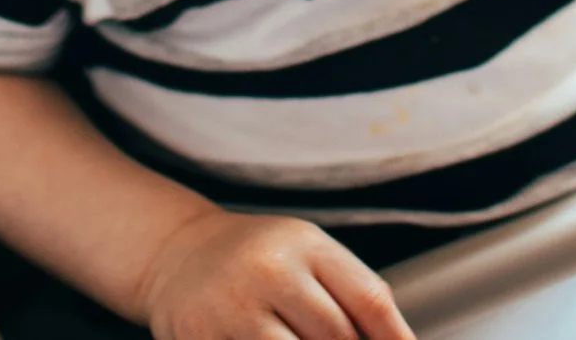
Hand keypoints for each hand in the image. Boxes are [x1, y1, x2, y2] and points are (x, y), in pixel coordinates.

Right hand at [138, 209, 413, 339]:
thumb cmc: (261, 260)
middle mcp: (269, 271)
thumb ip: (353, 293)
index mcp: (305, 244)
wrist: (180, 254)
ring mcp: (233, 308)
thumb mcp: (309, 255)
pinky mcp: (202, 336)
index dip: (395, 337)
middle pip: (335, 335)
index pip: (368, 299)